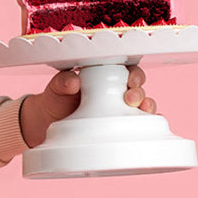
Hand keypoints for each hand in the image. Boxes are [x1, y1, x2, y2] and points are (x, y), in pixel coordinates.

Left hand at [19, 64, 155, 147]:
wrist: (48, 121)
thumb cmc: (56, 98)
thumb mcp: (57, 87)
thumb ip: (63, 81)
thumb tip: (73, 82)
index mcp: (107, 75)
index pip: (128, 71)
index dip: (134, 74)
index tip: (131, 80)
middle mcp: (118, 91)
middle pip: (139, 88)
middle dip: (140, 92)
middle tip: (130, 99)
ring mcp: (120, 110)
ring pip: (142, 105)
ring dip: (147, 106)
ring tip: (141, 110)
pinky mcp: (119, 126)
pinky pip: (138, 125)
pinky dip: (148, 125)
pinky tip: (149, 127)